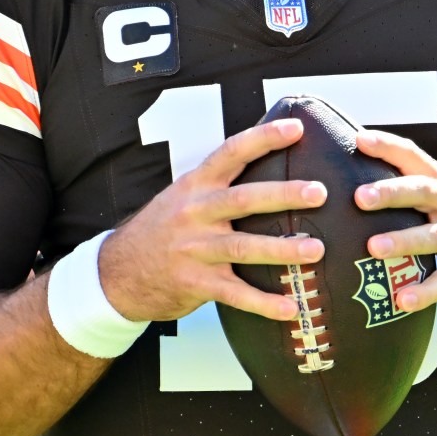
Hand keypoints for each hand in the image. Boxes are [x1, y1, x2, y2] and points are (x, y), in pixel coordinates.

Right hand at [97, 116, 326, 323]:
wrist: (117, 273)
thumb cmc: (161, 230)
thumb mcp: (182, 196)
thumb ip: (218, 184)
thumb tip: (268, 161)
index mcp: (195, 185)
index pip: (231, 153)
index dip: (263, 138)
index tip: (296, 128)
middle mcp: (194, 213)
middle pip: (243, 199)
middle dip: (283, 195)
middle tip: (319, 192)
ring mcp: (194, 249)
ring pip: (243, 247)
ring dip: (282, 249)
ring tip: (317, 250)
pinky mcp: (195, 283)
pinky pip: (235, 294)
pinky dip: (264, 303)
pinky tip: (291, 307)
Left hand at [353, 130, 436, 309]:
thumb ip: (416, 187)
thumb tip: (360, 180)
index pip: (415, 158)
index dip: (389, 146)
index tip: (360, 139)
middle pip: (424, 192)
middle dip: (392, 193)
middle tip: (360, 197)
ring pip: (433, 237)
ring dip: (403, 241)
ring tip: (373, 248)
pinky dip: (424, 292)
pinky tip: (402, 300)